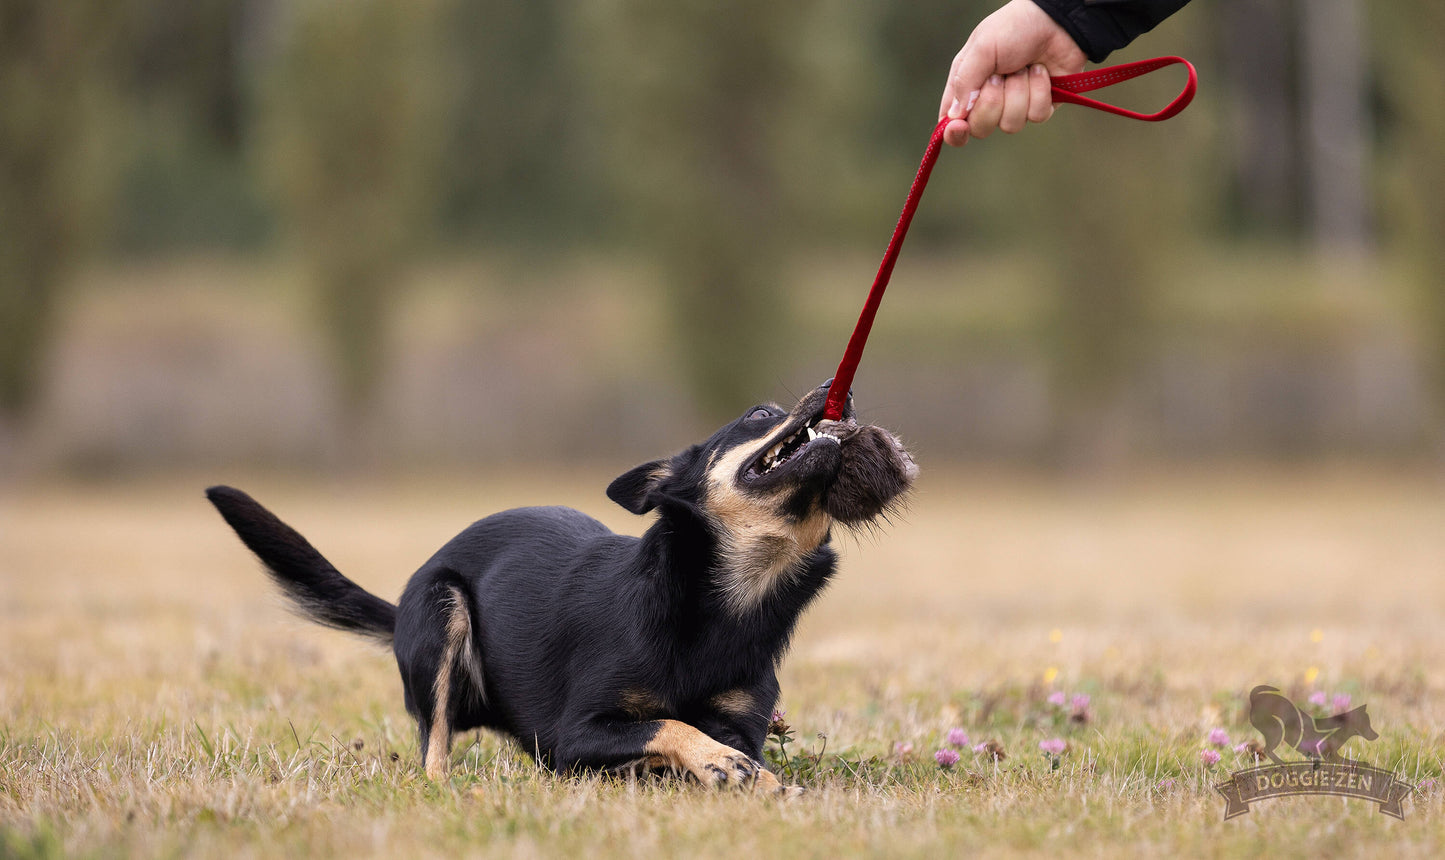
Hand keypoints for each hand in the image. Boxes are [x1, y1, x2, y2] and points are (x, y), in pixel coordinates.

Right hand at [937, 0, 1087, 146]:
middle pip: (981, 129)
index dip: (954, 132)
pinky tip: (1040, 72)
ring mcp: (1015, 105)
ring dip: (1018, 92)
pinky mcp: (1039, 106)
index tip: (960, 127)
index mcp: (966, 86)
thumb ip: (965, 81)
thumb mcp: (982, 48)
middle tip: (998, 77)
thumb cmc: (1014, 28)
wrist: (1055, 21)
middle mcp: (988, 100)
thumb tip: (955, 115)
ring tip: (1023, 67)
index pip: (951, 122)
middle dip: (991, 104)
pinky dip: (1039, 91)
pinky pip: (1036, 116)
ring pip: (1010, 124)